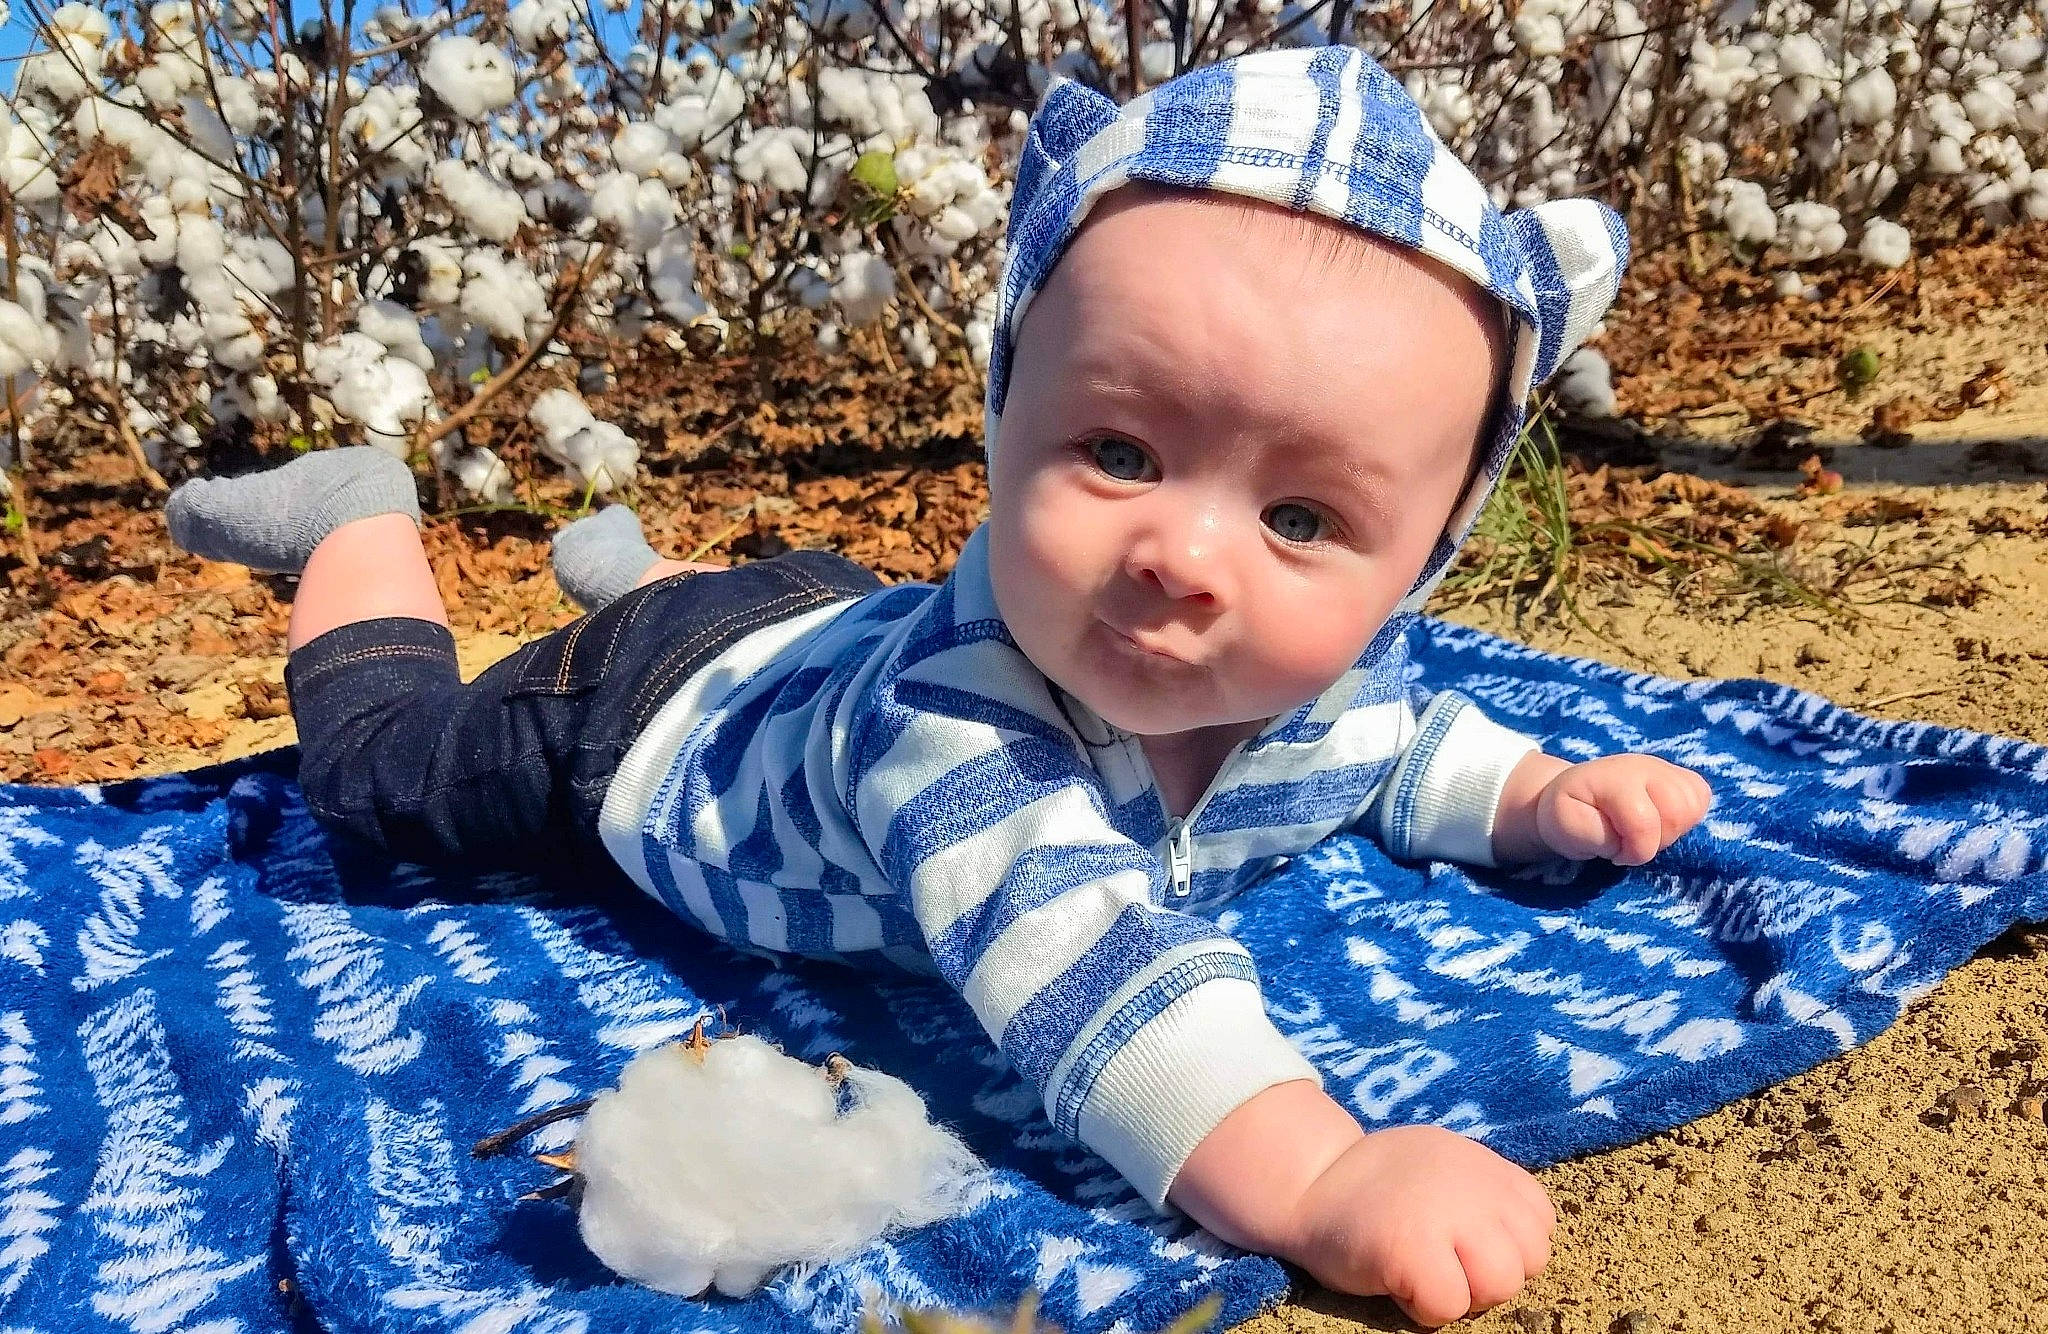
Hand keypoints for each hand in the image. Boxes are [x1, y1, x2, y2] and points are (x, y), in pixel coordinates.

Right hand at [1291, 1125, 1554, 1325]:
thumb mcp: (1442, 1165)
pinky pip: (1450, 1305)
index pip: (1540, 1222)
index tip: (1460, 1237)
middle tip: (1441, 1259)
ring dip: (1464, 1293)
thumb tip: (1525, 1240)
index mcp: (1483, 1165)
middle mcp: (1473, 1184)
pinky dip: (1425, 1308)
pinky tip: (1397, 1281)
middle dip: (1489, 1273)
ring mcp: (1443, 1215)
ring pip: (1501, 1285)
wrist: (1306, 1182)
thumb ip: (1486, 1191)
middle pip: (1529, 1260)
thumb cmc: (1377, 1188)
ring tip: (1423, 1272)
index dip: (1503, 1243)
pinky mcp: (1410, 1249)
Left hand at [1535, 754, 1711, 864]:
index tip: (1614, 853)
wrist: (1574, 792)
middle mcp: (1645, 766)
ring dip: (1672, 830)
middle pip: (1678, 813)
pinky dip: (1686, 818)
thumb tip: (1624, 841)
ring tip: (1645, 831)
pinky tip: (1661, 820)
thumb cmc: (1569, 812)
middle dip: (1657, 840)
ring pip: (1694, 808)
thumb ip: (1590, 834)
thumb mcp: (1563, 826)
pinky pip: (1702, 800)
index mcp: (1614, 778)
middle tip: (1632, 841)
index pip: (1644, 824)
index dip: (1633, 851)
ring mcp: (1666, 768)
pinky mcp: (1682, 777)